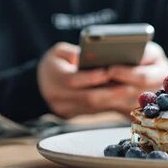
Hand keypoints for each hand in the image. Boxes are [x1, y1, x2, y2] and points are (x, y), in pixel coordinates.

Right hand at [37, 42, 163, 117]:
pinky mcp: (74, 116)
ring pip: (93, 107)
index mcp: (53, 78)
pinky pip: (95, 111)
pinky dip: (109, 104)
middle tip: (129, 85)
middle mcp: (58, 97)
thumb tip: (96, 57)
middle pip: (88, 97)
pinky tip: (123, 98)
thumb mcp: (59, 51)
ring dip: (113, 100)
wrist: (37, 84)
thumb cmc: (54, 61)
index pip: (73, 79)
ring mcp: (65, 109)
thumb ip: (75, 53)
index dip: (93, 76)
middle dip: (110, 92)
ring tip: (131, 91)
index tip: (110, 70)